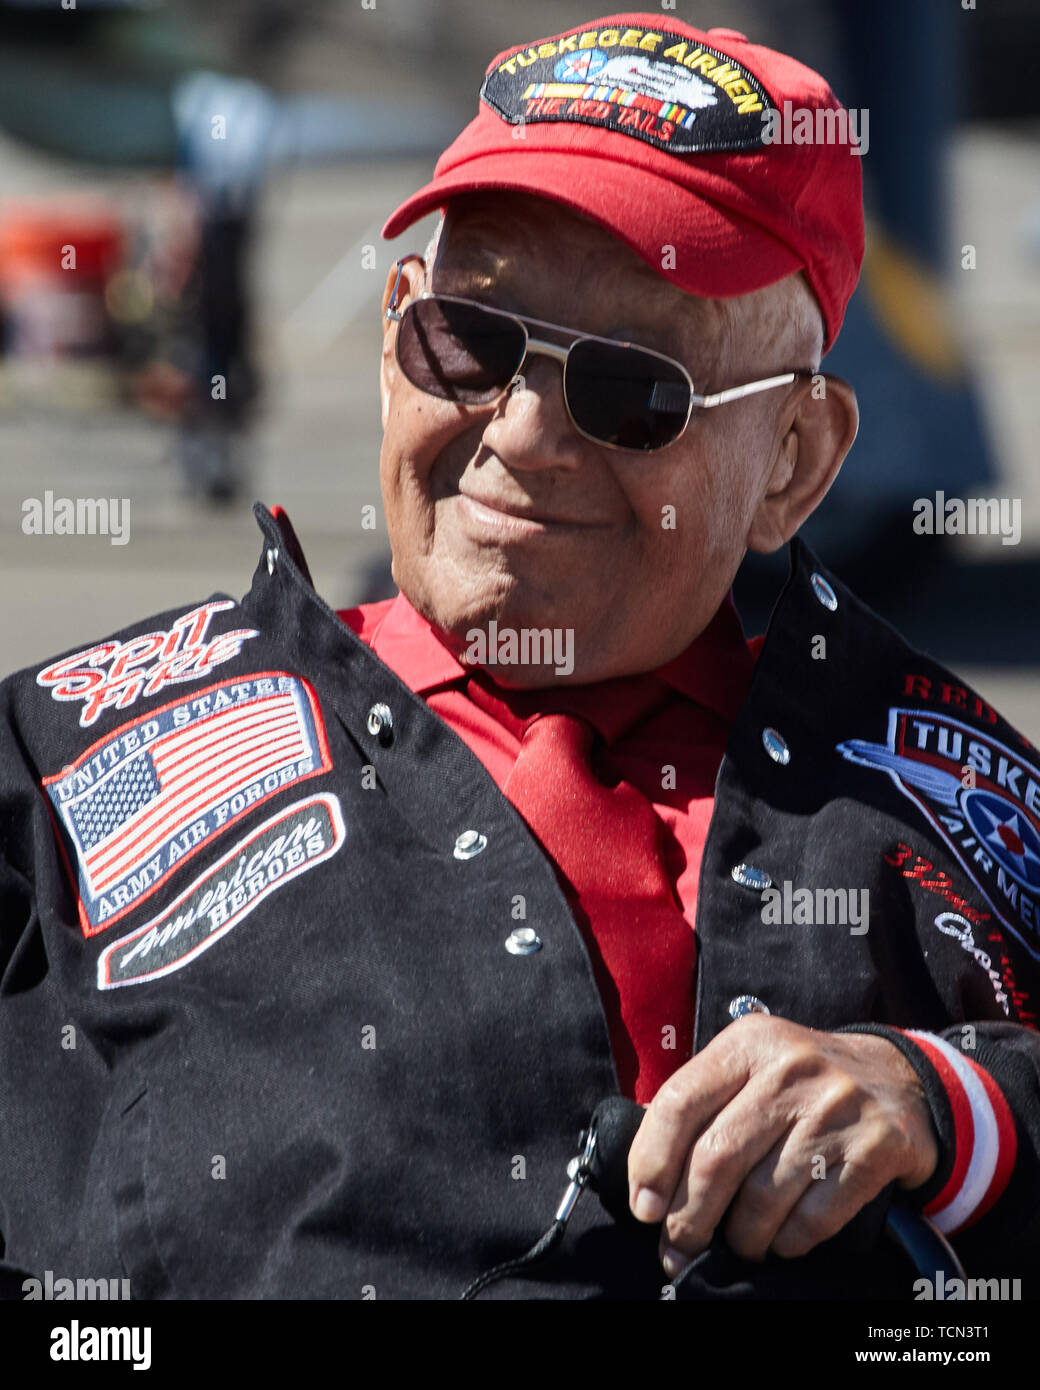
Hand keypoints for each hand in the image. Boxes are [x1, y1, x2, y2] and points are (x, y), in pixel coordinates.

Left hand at [627, 1015, 939, 1276]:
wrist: (899, 1079)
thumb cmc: (801, 1084)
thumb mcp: (750, 1067)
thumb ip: (702, 1105)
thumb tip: (647, 1183)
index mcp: (748, 1043)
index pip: (680, 1102)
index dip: (651, 1162)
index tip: (643, 1209)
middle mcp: (790, 1067)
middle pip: (717, 1157)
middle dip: (688, 1218)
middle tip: (677, 1249)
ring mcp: (836, 1107)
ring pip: (762, 1197)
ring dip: (741, 1238)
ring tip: (738, 1243)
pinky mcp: (874, 1147)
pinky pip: (812, 1219)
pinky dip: (787, 1242)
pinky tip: (782, 1239)